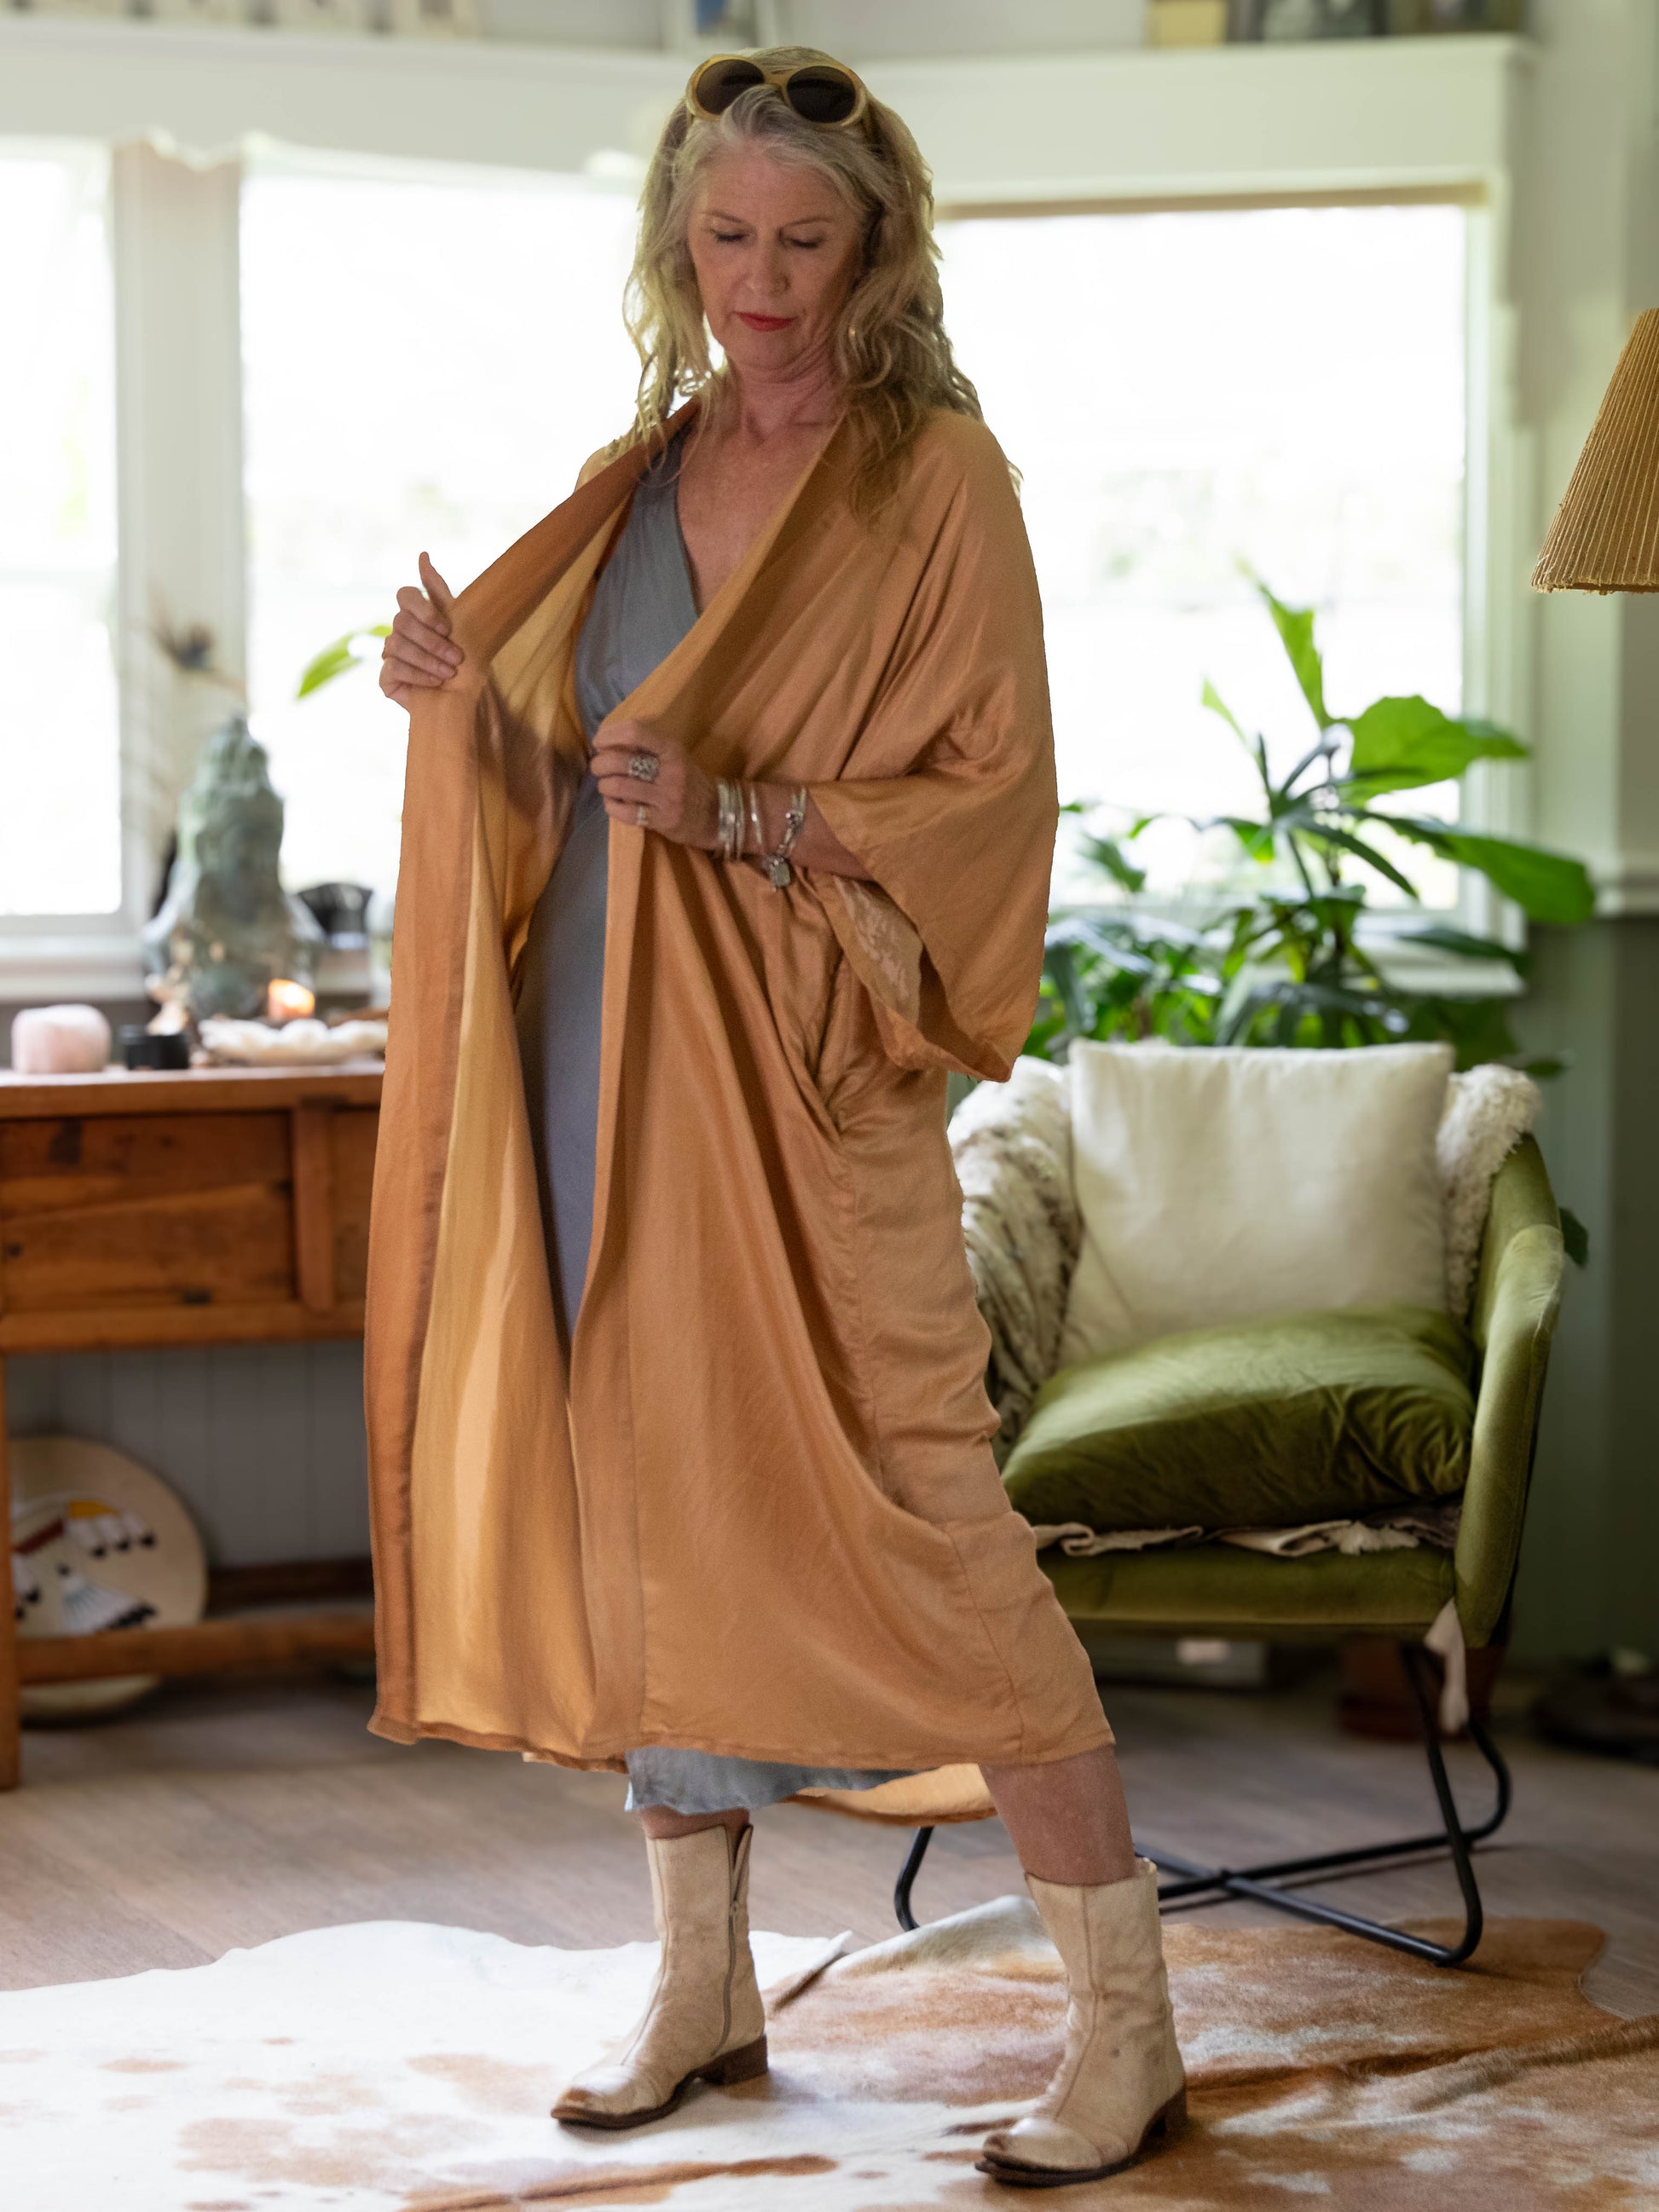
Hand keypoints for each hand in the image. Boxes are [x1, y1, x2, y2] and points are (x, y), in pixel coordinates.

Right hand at [379, 552, 462, 706]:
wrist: (464, 699)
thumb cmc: (464, 659)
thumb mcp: (458, 621)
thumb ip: (437, 589)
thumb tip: (422, 555)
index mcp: (414, 614)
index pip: (405, 595)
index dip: (424, 610)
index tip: (448, 628)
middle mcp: (398, 632)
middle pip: (401, 621)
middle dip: (432, 641)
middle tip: (457, 657)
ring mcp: (390, 655)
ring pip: (397, 645)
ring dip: (429, 660)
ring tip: (450, 672)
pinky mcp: (386, 679)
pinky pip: (393, 668)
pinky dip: (418, 674)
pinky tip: (435, 681)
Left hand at [591, 721, 717, 848]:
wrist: (714, 815)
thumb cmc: (688, 782)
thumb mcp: (675, 757)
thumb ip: (648, 748)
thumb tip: (607, 741)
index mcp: (672, 750)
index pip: (635, 732)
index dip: (610, 735)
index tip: (599, 742)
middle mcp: (671, 771)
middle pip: (620, 761)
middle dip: (600, 764)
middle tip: (598, 768)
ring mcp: (667, 797)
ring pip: (619, 786)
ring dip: (604, 786)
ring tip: (606, 786)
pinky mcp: (662, 820)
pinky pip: (625, 812)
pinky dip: (611, 806)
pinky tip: (613, 804)